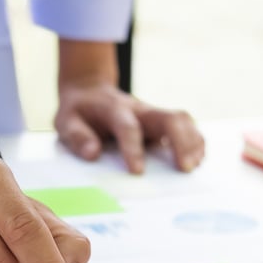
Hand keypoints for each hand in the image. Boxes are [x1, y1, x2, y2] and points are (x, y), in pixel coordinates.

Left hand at [55, 39, 204, 173]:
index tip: (137, 171)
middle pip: (168, 118)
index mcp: (114, 109)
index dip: (133, 148)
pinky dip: (195, 142)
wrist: (90, 91)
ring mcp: (154, 115)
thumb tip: (93, 154)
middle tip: (185, 168)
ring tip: (194, 167)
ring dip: (192, 142)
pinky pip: (186, 127)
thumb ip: (77, 136)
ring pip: (182, 120)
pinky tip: (197, 161)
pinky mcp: (162, 123)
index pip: (128, 127)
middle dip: (180, 142)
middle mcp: (139, 110)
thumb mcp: (65, 121)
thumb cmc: (79, 112)